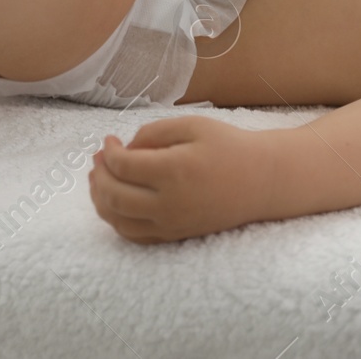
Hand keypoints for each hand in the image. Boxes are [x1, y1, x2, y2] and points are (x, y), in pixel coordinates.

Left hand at [88, 116, 270, 242]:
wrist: (262, 180)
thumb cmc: (228, 147)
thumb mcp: (194, 125)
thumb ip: (155, 131)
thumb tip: (126, 148)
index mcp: (174, 171)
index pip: (123, 166)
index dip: (108, 152)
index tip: (109, 140)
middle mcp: (169, 202)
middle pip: (114, 195)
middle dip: (98, 175)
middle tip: (98, 159)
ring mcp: (171, 223)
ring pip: (118, 220)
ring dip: (100, 200)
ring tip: (98, 180)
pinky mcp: (175, 235)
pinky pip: (134, 235)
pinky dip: (116, 221)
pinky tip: (114, 203)